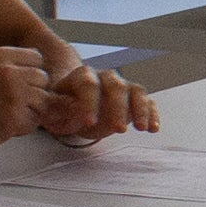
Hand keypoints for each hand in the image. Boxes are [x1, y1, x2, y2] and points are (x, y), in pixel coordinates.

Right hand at [0, 43, 51, 147]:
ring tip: (7, 115)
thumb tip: (35, 67)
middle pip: (43, 79)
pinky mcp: (13, 118)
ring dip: (30, 112)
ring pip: (43, 101)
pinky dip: (23, 128)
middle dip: (32, 93)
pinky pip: (34, 122)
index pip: (37, 57)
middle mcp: (8, 71)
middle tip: (12, 104)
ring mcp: (13, 94)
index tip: (17, 85)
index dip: (30, 73)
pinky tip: (4, 126)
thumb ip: (7, 65)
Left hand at [36, 56, 155, 144]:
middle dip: (118, 108)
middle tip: (119, 130)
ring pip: (136, 91)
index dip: (89, 102)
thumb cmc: (61, 107)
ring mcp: (121, 87)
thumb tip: (74, 109)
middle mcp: (104, 77)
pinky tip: (153, 128)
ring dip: (140, 109)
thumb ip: (59, 108)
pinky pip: (147, 102)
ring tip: (142, 128)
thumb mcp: (51, 109)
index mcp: (81, 76)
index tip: (89, 122)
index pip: (88, 84)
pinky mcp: (133, 99)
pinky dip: (152, 114)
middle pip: (116, 86)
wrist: (71, 103)